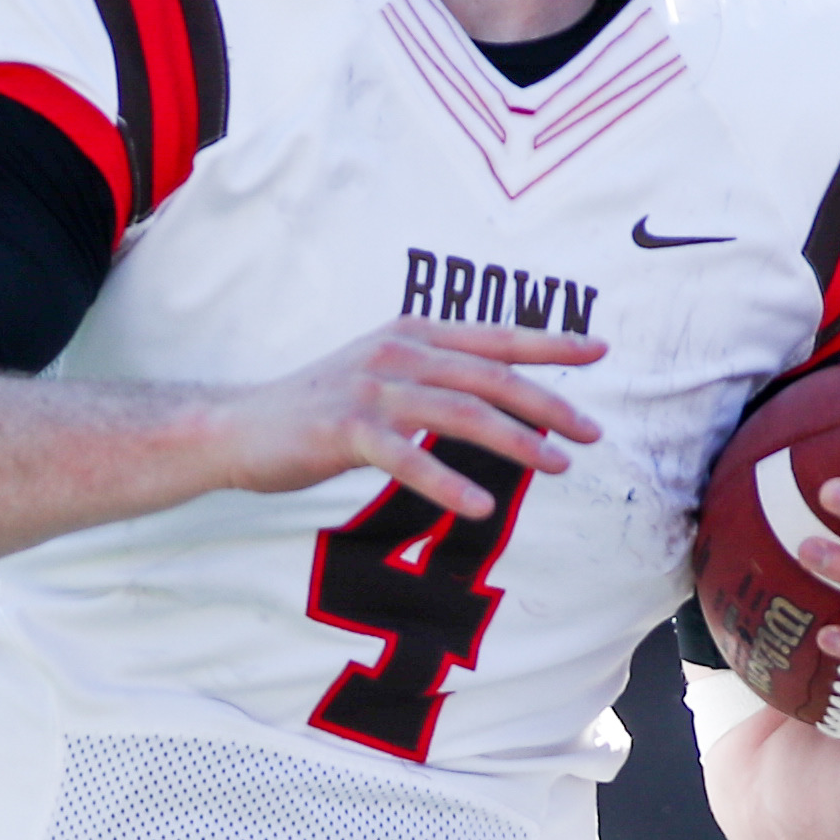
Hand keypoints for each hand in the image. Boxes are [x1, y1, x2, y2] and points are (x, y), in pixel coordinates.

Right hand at [204, 316, 603, 521]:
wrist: (240, 426)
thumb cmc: (318, 407)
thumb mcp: (382, 375)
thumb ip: (434, 375)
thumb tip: (495, 392)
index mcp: (414, 334)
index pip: (496, 336)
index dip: (550, 342)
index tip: (600, 349)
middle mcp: (399, 351)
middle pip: (492, 376)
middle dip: (550, 403)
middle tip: (592, 431)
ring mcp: (373, 388)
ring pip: (462, 412)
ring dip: (517, 442)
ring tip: (557, 465)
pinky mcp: (346, 430)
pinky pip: (409, 457)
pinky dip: (449, 482)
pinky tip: (481, 506)